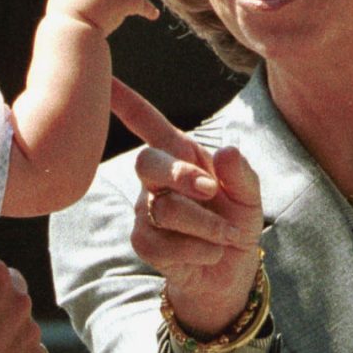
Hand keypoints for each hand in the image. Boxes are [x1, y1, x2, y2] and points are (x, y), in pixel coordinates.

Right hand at [110, 78, 261, 335]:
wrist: (232, 272)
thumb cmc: (237, 221)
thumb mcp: (249, 195)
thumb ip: (241, 173)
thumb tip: (225, 152)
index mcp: (181, 156)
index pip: (148, 124)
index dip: (127, 103)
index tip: (102, 80)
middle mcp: (156, 180)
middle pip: (147, 163)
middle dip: (182, 176)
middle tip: (211, 191)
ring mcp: (145, 211)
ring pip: (165, 209)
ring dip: (207, 224)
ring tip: (228, 235)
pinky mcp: (144, 243)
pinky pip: (164, 244)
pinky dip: (199, 250)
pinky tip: (209, 253)